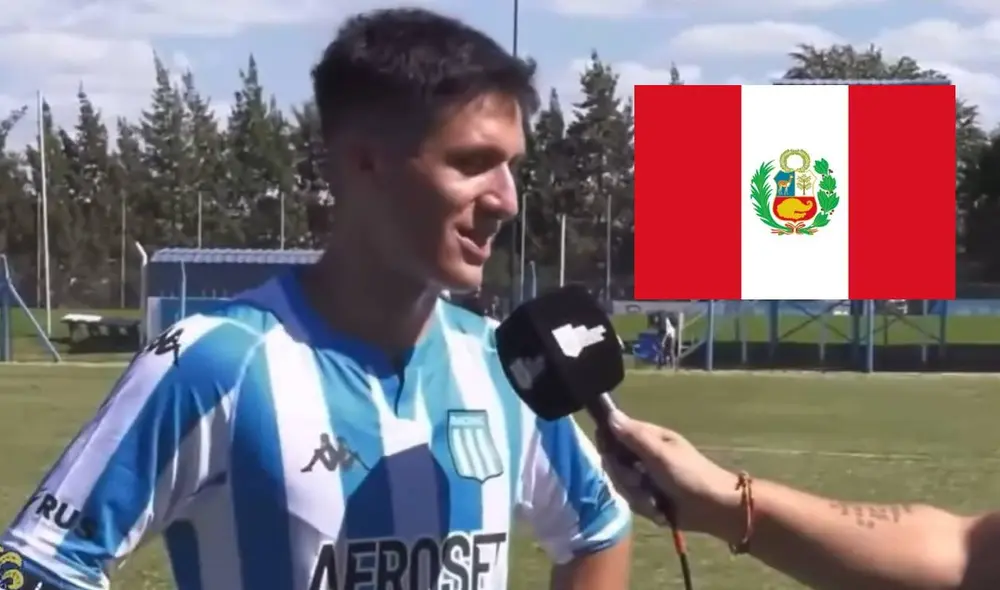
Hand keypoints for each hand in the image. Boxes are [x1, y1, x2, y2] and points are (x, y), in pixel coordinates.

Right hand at [597, 410, 739, 538]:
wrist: (714, 509)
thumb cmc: (690, 475)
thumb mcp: (660, 454)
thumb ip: (634, 437)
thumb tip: (611, 414)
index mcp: (648, 437)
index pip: (615, 432)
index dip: (608, 444)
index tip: (612, 457)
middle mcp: (644, 455)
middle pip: (614, 463)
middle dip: (625, 477)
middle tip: (641, 481)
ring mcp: (646, 478)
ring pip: (622, 485)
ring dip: (637, 496)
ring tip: (655, 500)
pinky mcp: (649, 497)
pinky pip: (633, 502)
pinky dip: (646, 507)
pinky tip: (660, 510)